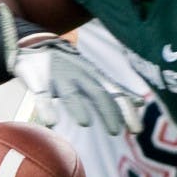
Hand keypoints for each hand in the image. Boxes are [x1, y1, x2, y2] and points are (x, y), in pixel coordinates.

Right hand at [0, 4, 142, 134]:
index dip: (126, 111)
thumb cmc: (70, 67)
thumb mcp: (94, 77)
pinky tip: (51, 122)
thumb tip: (140, 103)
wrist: (37, 44)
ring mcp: (59, 77)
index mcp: (94, 76)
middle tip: (115, 131)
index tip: (137, 131)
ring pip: (70, 93)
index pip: (116, 93)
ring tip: (85, 123)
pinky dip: (46, 108)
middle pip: (97, 94)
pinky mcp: (38, 79)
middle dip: (107, 112)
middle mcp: (80, 76)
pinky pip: (42, 94)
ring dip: (78, 107)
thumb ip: (115, 91)